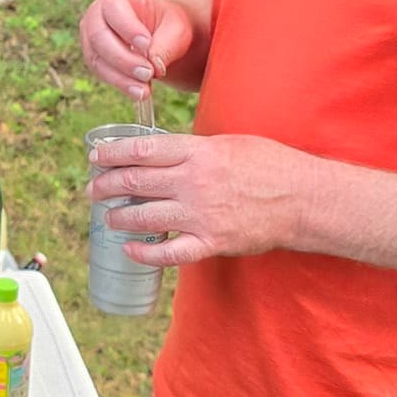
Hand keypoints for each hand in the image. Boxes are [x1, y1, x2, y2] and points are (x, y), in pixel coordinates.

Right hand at [80, 0, 193, 104]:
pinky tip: (138, 92)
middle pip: (99, 35)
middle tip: (148, 73)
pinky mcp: (94, 57)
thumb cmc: (169, 25)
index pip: (113, 8)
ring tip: (145, 90)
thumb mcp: (176, 29)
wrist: (162, 35)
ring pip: (96, 57)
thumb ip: (166, 44)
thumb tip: (154, 66)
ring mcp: (91, 36)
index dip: (127, 27)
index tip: (147, 45)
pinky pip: (101, 72)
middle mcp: (98, 13)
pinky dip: (119, 84)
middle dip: (123, 58)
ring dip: (120, 76)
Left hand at [87, 128, 314, 266]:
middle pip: (135, 182)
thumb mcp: (228, 144)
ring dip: (118, 218)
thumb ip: (193, 149)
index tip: (96, 157)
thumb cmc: (269, 166)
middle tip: (93, 190)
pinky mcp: (211, 242)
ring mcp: (201, 215)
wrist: (303, 199)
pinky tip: (130, 249)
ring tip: (108, 217)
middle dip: (106, 186)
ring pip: (144, 217)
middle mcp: (194, 182)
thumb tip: (160, 152)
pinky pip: (169, 252)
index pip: (141, 149)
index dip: (112, 154)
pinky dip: (145, 252)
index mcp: (198, 152)